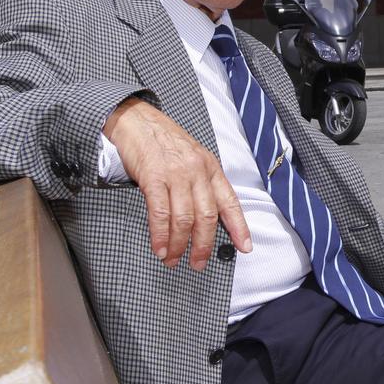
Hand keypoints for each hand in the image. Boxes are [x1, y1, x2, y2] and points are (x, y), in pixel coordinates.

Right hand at [103, 98, 251, 269]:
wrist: (138, 120)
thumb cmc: (165, 142)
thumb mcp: (193, 159)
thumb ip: (202, 184)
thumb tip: (207, 218)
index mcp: (211, 168)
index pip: (230, 202)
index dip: (239, 227)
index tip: (245, 247)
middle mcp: (197, 172)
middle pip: (207, 216)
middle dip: (203, 245)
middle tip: (198, 263)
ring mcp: (176, 174)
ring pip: (184, 218)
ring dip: (179, 245)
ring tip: (173, 259)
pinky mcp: (153, 177)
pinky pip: (160, 213)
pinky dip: (160, 235)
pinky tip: (160, 247)